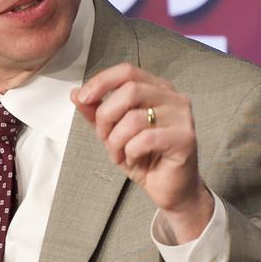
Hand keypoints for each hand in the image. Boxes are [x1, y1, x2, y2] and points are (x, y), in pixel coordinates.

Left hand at [73, 63, 212, 241]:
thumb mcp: (113, 134)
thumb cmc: (145, 158)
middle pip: (130, 90)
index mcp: (157, 89)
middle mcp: (173, 97)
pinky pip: (145, 139)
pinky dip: (131, 152)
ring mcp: (182, 117)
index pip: (127, 71)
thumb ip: (96, 113)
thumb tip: (75, 94)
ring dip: (116, 141)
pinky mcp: (185, 138)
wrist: (171, 189)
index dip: (102, 81)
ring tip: (119, 155)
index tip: (83, 98)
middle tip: (103, 138)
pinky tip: (134, 160)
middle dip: (106, 116)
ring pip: (134, 118)